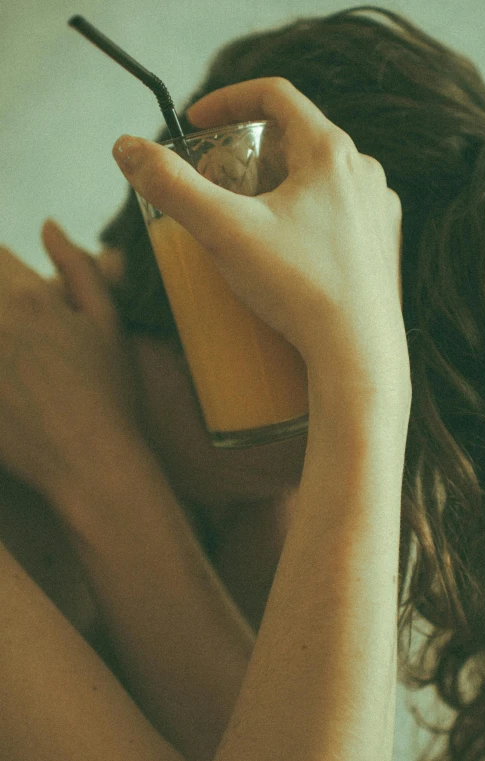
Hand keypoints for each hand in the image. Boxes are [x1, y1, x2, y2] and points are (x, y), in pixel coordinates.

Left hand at [0, 221, 142, 500]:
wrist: (92, 462)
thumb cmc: (109, 393)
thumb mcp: (109, 322)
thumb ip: (78, 267)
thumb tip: (47, 224)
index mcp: (30, 297)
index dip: (1, 269)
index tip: (16, 294)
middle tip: (25, 341)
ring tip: (15, 359)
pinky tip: (5, 381)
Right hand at [113, 77, 407, 386]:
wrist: (358, 358)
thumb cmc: (300, 291)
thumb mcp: (224, 232)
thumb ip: (171, 187)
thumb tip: (127, 150)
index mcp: (332, 154)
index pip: (276, 94)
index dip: (227, 99)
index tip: (196, 122)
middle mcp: (364, 174)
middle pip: (296, 139)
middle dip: (247, 152)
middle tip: (216, 182)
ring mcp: (378, 212)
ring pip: (318, 179)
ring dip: (277, 185)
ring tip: (246, 220)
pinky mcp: (381, 248)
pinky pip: (337, 214)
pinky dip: (304, 217)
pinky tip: (285, 251)